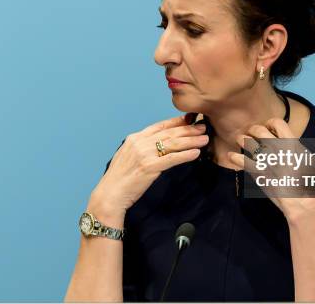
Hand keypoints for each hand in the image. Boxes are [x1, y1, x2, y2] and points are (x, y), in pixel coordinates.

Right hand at [89, 114, 209, 218]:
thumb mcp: (127, 156)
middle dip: (188, 129)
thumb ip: (141, 147)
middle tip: (203, 127)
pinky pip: (172, 158)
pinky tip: (196, 153)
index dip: (176, 122)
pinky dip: (185, 155)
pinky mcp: (149, 167)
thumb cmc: (119, 179)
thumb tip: (156, 145)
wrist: (110, 194)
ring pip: (173, 144)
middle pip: (169, 133)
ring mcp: (144, 154)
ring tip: (204, 139)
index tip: (190, 119)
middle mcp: (140, 143)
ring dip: (191, 140)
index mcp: (134, 138)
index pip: (160, 126)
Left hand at [226, 117, 314, 223]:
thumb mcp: (310, 160)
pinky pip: (242, 161)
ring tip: (240, 139)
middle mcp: (276, 148)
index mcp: (291, 143)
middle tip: (250, 132)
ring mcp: (266, 159)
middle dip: (253, 129)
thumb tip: (293, 144)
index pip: (277, 122)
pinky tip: (231, 156)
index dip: (270, 123)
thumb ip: (298, 149)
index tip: (268, 129)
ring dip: (242, 139)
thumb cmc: (308, 181)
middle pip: (259, 130)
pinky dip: (234, 157)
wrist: (300, 199)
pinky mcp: (258, 172)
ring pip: (247, 142)